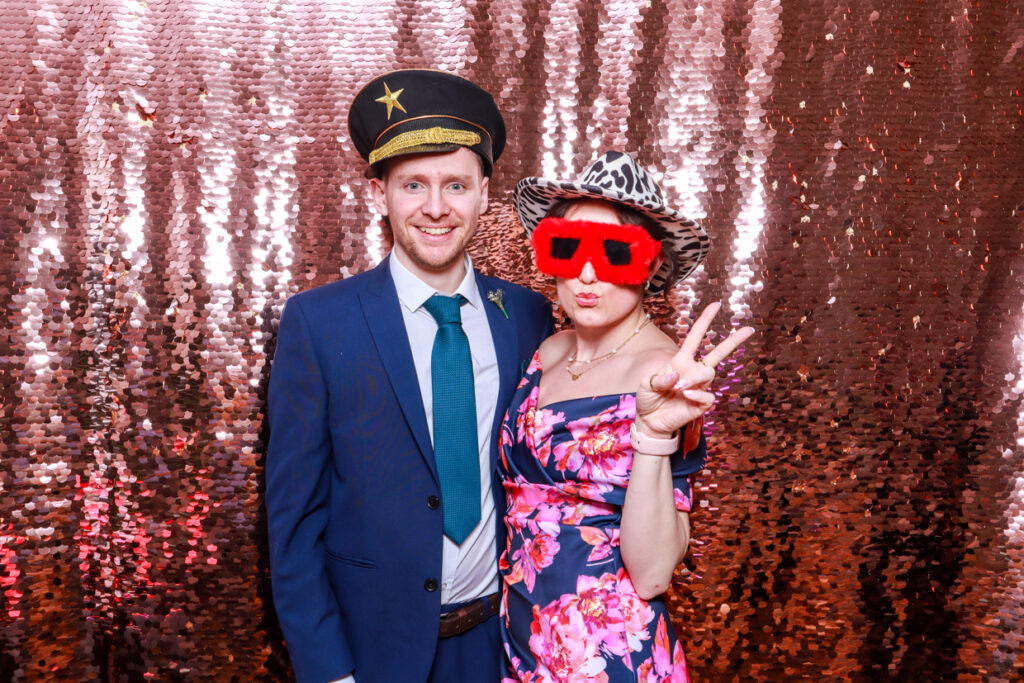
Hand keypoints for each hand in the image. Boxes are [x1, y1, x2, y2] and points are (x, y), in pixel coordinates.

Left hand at [635, 302, 754, 437]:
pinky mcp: (701, 404)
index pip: (695, 337)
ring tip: (679, 387)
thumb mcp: (646, 385)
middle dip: (733, 341)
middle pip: (718, 353)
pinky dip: (698, 394)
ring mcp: (699, 387)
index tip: (716, 305)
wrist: (650, 421)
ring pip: (709, 373)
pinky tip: (686, 395)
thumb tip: (677, 375)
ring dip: (695, 377)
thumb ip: (660, 378)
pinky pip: (707, 395)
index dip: (705, 321)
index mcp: (680, 361)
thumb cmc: (648, 399)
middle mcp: (693, 371)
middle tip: (749, 329)